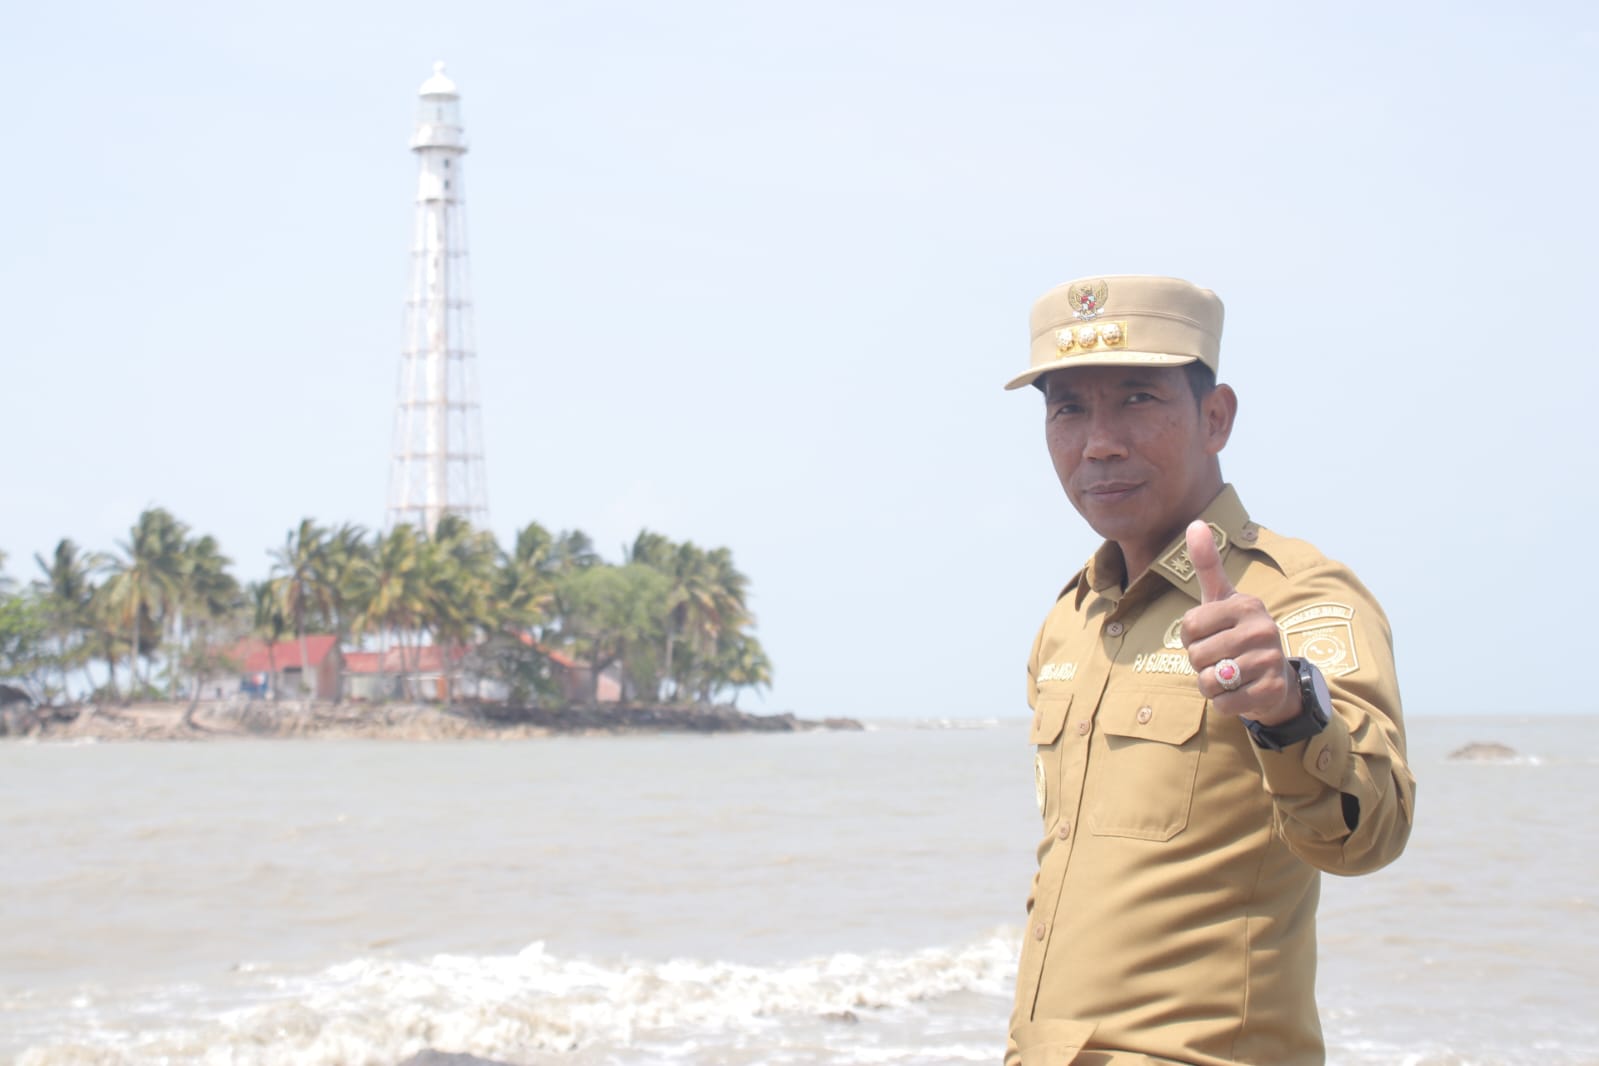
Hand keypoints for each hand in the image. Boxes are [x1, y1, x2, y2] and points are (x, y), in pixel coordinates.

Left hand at [1180, 520, 1298, 725]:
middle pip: (1196, 655)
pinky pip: (1224, 702)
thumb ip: (1207, 563)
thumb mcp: (1222, 598)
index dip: (1189, 638)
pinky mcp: (1272, 690)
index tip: (1210, 635)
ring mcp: (1270, 660)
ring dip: (1210, 684)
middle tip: (1222, 658)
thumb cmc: (1237, 633)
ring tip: (1230, 674)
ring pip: (1208, 680)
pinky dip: (1224, 702)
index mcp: (1246, 605)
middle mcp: (1262, 629)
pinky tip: (1240, 691)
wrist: (1275, 678)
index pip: (1188, 626)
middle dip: (1200, 663)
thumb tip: (1196, 523)